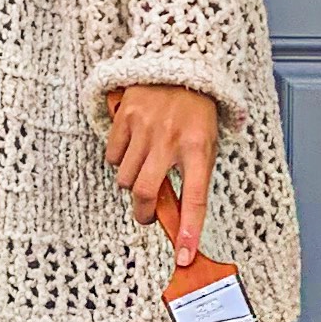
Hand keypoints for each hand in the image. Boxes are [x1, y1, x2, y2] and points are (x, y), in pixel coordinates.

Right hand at [103, 84, 219, 266]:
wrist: (180, 65)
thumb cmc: (196, 112)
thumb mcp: (207, 142)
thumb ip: (194, 177)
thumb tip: (178, 217)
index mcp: (200, 147)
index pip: (195, 198)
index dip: (189, 231)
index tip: (183, 256)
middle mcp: (171, 138)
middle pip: (146, 192)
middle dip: (144, 211)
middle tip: (147, 214)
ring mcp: (145, 126)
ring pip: (126, 178)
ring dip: (132, 182)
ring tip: (144, 166)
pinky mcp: (125, 116)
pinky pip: (113, 156)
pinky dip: (120, 160)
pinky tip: (133, 146)